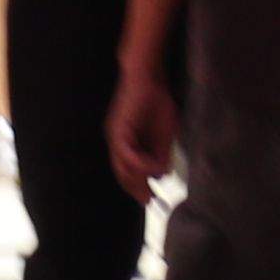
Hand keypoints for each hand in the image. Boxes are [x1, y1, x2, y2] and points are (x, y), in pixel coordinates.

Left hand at [107, 74, 179, 191]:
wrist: (149, 77)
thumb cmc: (156, 102)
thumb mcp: (164, 135)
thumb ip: (161, 154)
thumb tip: (162, 175)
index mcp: (127, 145)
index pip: (128, 173)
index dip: (139, 188)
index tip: (153, 201)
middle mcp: (117, 143)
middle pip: (122, 175)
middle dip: (137, 190)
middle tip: (150, 202)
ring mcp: (116, 137)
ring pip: (122, 168)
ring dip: (138, 181)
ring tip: (152, 190)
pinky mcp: (118, 130)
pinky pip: (126, 154)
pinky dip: (140, 165)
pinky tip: (153, 169)